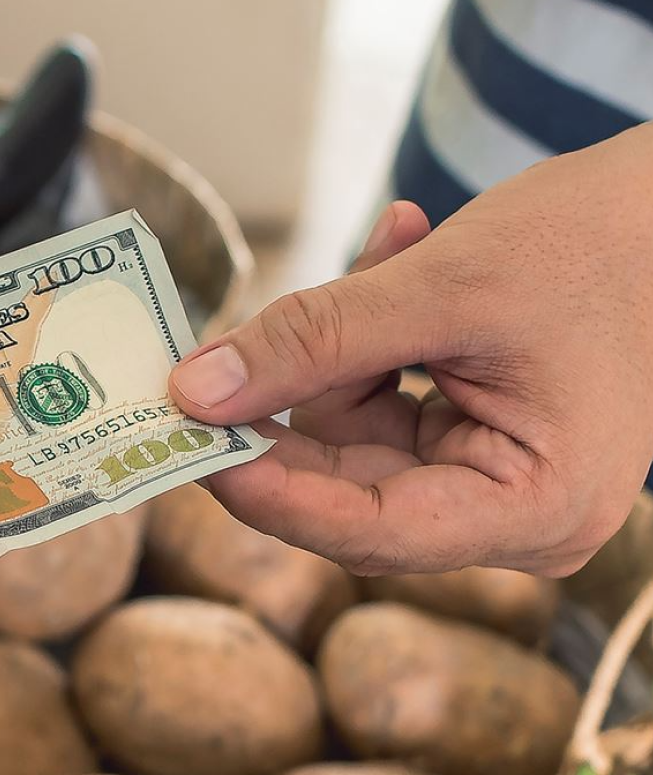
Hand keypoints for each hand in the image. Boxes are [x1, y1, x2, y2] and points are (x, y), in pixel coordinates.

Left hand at [169, 127, 652, 574]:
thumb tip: (192, 392)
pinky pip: (376, 401)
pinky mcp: (466, 439)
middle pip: (344, 490)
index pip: (366, 531)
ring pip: (348, 437)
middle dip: (276, 410)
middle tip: (199, 354)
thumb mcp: (441, 288)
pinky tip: (404, 243)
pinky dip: (367, 335)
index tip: (181, 440)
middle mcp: (513, 517)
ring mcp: (488, 481)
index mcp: (535, 510)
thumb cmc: (594, 243)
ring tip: (389, 248)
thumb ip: (313, 340)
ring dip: (339, 345)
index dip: (265, 491)